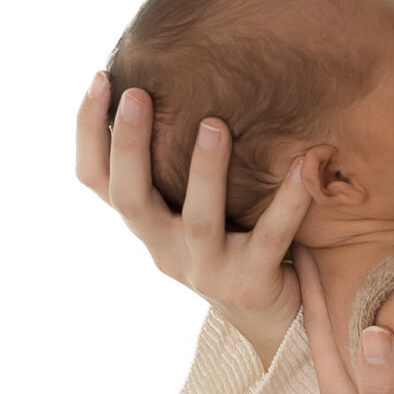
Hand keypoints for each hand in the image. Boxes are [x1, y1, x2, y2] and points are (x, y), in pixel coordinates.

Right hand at [75, 71, 313, 367]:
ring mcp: (205, 269)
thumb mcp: (189, 203)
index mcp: (145, 223)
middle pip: (131, 199)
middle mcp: (163, 248)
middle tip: (137, 93)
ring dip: (204, 171)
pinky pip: (271, 237)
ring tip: (214, 124)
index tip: (100, 77)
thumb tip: (171, 76)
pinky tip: (304, 163)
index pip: (95, 179)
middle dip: (129, 146)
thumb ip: (175, 162)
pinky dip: (287, 200)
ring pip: (197, 219)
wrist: (274, 317)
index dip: (89, 132)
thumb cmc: (232, 240)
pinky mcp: (251, 282)